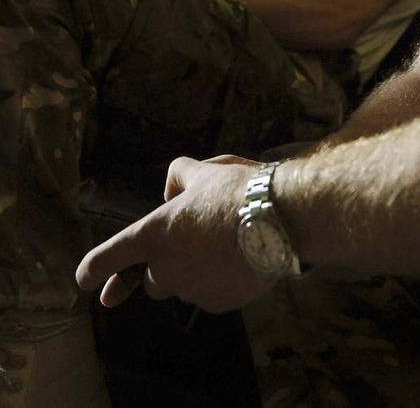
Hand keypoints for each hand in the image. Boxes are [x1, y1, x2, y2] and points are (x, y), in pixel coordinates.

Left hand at [76, 154, 272, 312]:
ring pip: (183, 287)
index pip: (110, 256)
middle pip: (151, 281)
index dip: (93, 268)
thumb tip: (173, 191)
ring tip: (223, 246)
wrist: (280, 221)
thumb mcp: (204, 170)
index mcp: (155, 234)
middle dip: (163, 267)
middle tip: (189, 245)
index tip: (84, 280)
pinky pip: (210, 295)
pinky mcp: (218, 304)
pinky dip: (217, 282)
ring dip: (192, 273)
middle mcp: (166, 268)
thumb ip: (179, 176)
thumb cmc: (237, 191)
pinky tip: (239, 259)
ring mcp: (192, 291)